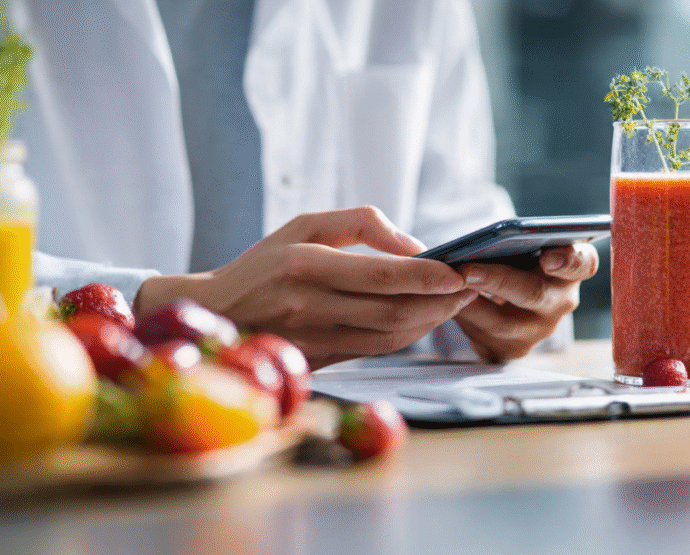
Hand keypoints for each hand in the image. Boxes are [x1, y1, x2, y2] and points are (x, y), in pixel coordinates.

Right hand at [136, 206, 478, 368]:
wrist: (218, 314)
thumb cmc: (264, 263)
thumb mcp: (303, 225)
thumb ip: (360, 223)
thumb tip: (412, 244)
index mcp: (304, 264)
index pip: (382, 275)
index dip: (428, 276)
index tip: (460, 269)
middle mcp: (309, 305)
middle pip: (393, 309)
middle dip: (441, 300)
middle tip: (471, 285)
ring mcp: (315, 338)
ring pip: (390, 335)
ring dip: (431, 320)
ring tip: (456, 301)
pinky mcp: (320, 360)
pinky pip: (377, 349)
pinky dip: (408, 336)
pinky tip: (426, 319)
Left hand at [452, 243, 599, 361]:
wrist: (501, 296)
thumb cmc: (512, 260)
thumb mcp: (519, 246)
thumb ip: (513, 241)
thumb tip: (480, 243)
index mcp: (572, 269)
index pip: (581, 263)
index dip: (567, 261)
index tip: (548, 258)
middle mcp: (562, 301)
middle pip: (534, 294)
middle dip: (498, 282)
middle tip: (467, 271)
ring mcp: (540, 329)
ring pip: (504, 323)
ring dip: (472, 305)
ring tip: (448, 289)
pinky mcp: (515, 349)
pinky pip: (485, 340)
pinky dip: (464, 321)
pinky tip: (446, 306)